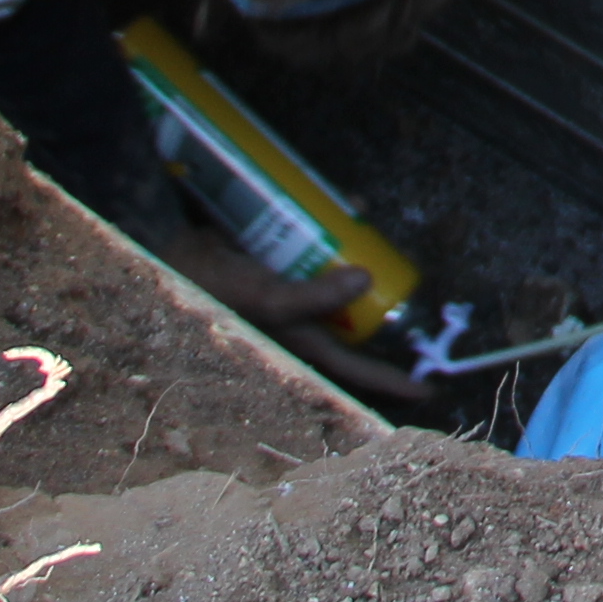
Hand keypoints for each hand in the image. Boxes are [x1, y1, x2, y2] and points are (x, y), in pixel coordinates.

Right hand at [156, 234, 434, 401]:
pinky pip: (322, 260)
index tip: (431, 388)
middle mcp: (299, 324)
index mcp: (298, 342)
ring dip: (364, 272)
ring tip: (387, 252)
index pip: (354, 370)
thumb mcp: (267, 298)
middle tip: (417, 301)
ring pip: (341, 292)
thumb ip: (313, 296)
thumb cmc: (215, 286)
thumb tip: (365, 281)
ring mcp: (292, 296)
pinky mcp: (283, 269)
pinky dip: (339, 242)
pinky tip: (353, 213)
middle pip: (354, 328)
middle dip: (384, 316)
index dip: (391, 380)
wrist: (171, 252)